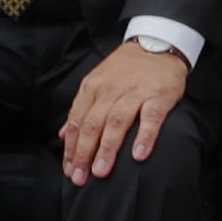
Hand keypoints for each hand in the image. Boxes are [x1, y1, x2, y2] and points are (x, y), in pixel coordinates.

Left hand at [58, 40, 188, 181]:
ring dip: (107, 149)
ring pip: (117, 122)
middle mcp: (111, 89)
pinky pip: (150, 118)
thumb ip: (81, 108)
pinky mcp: (158, 95)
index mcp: (93, 87)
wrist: (157, 42)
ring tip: (101, 172)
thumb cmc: (126, 68)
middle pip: (93, 124)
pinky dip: (144, 137)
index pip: (78, 121)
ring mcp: (135, 92)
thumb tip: (63, 134)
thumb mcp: (98, 81)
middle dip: (84, 153)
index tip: (69, 169)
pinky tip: (138, 156)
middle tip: (80, 177)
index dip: (71, 147)